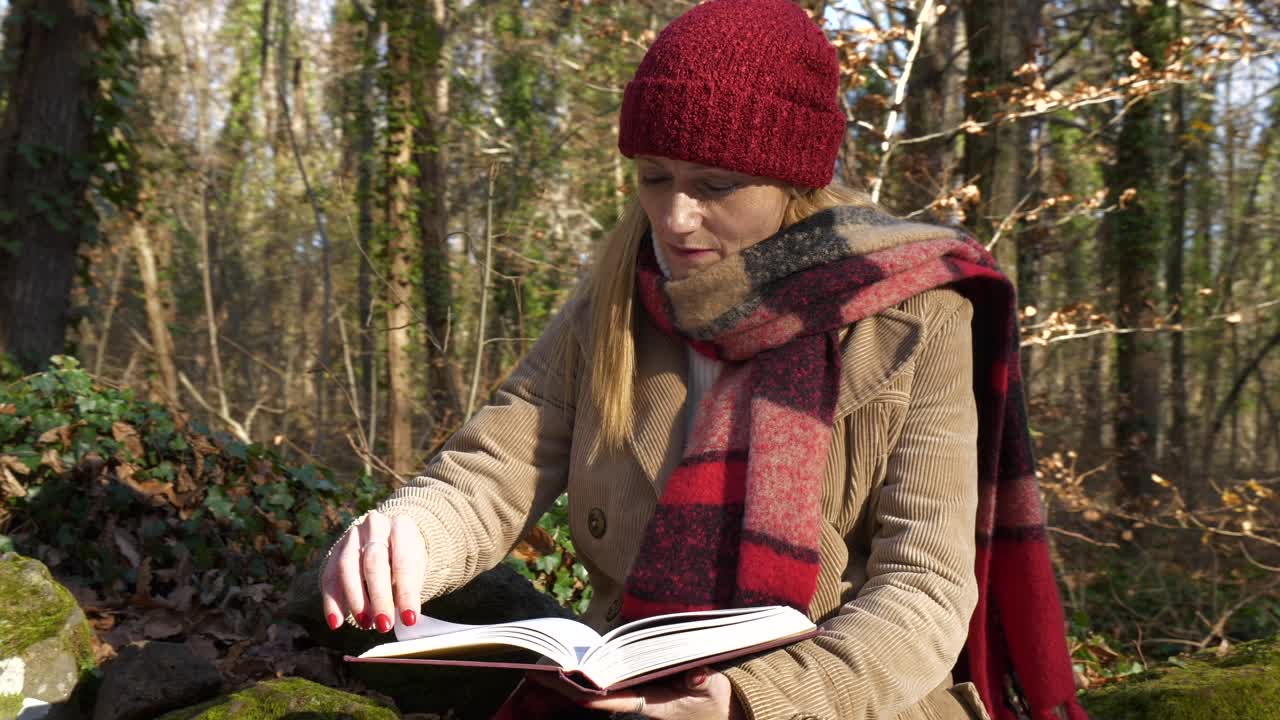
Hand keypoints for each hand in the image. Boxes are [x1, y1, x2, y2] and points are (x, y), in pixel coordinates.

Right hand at [320, 510, 425, 633]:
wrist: (389, 535)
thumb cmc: (406, 556)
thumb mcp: (417, 565)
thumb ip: (409, 587)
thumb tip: (405, 618)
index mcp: (401, 527)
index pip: (404, 561)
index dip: (406, 593)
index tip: (409, 619)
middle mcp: (375, 526)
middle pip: (374, 562)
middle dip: (379, 597)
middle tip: (384, 625)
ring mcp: (352, 536)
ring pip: (348, 567)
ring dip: (356, 600)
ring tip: (365, 624)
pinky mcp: (335, 549)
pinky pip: (329, 576)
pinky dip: (332, 602)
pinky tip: (336, 622)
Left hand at [527, 666, 745, 719]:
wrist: (724, 711)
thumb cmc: (716, 702)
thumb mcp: (713, 690)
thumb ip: (703, 681)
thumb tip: (694, 673)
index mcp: (649, 704)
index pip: (609, 700)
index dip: (584, 691)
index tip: (560, 681)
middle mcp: (637, 700)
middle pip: (595, 694)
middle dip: (567, 683)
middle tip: (537, 670)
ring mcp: (637, 694)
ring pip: (600, 687)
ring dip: (575, 677)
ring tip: (546, 663)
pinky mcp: (642, 686)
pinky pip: (612, 678)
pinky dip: (593, 670)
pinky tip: (575, 659)